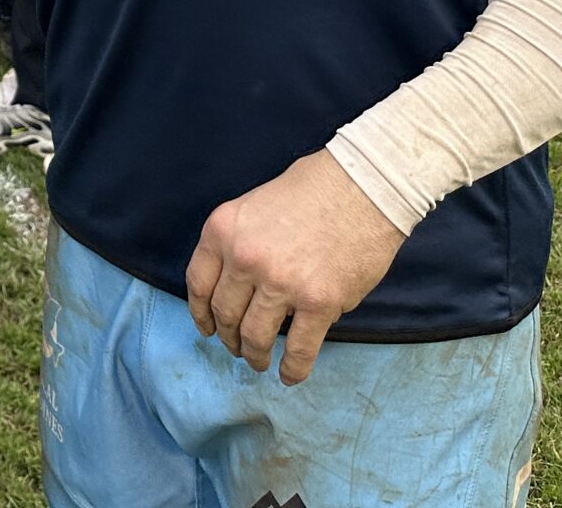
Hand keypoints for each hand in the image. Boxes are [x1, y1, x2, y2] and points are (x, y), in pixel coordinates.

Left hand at [185, 150, 405, 383]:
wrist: (362, 186)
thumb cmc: (311, 189)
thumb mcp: (252, 205)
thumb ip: (238, 242)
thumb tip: (236, 284)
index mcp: (223, 230)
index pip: (198, 284)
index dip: (200, 313)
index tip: (206, 327)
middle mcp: (245, 258)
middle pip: (225, 313)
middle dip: (228, 337)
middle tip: (237, 347)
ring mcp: (281, 283)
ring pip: (255, 336)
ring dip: (254, 355)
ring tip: (258, 362)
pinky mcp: (319, 303)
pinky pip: (298, 349)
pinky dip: (292, 369)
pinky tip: (290, 375)